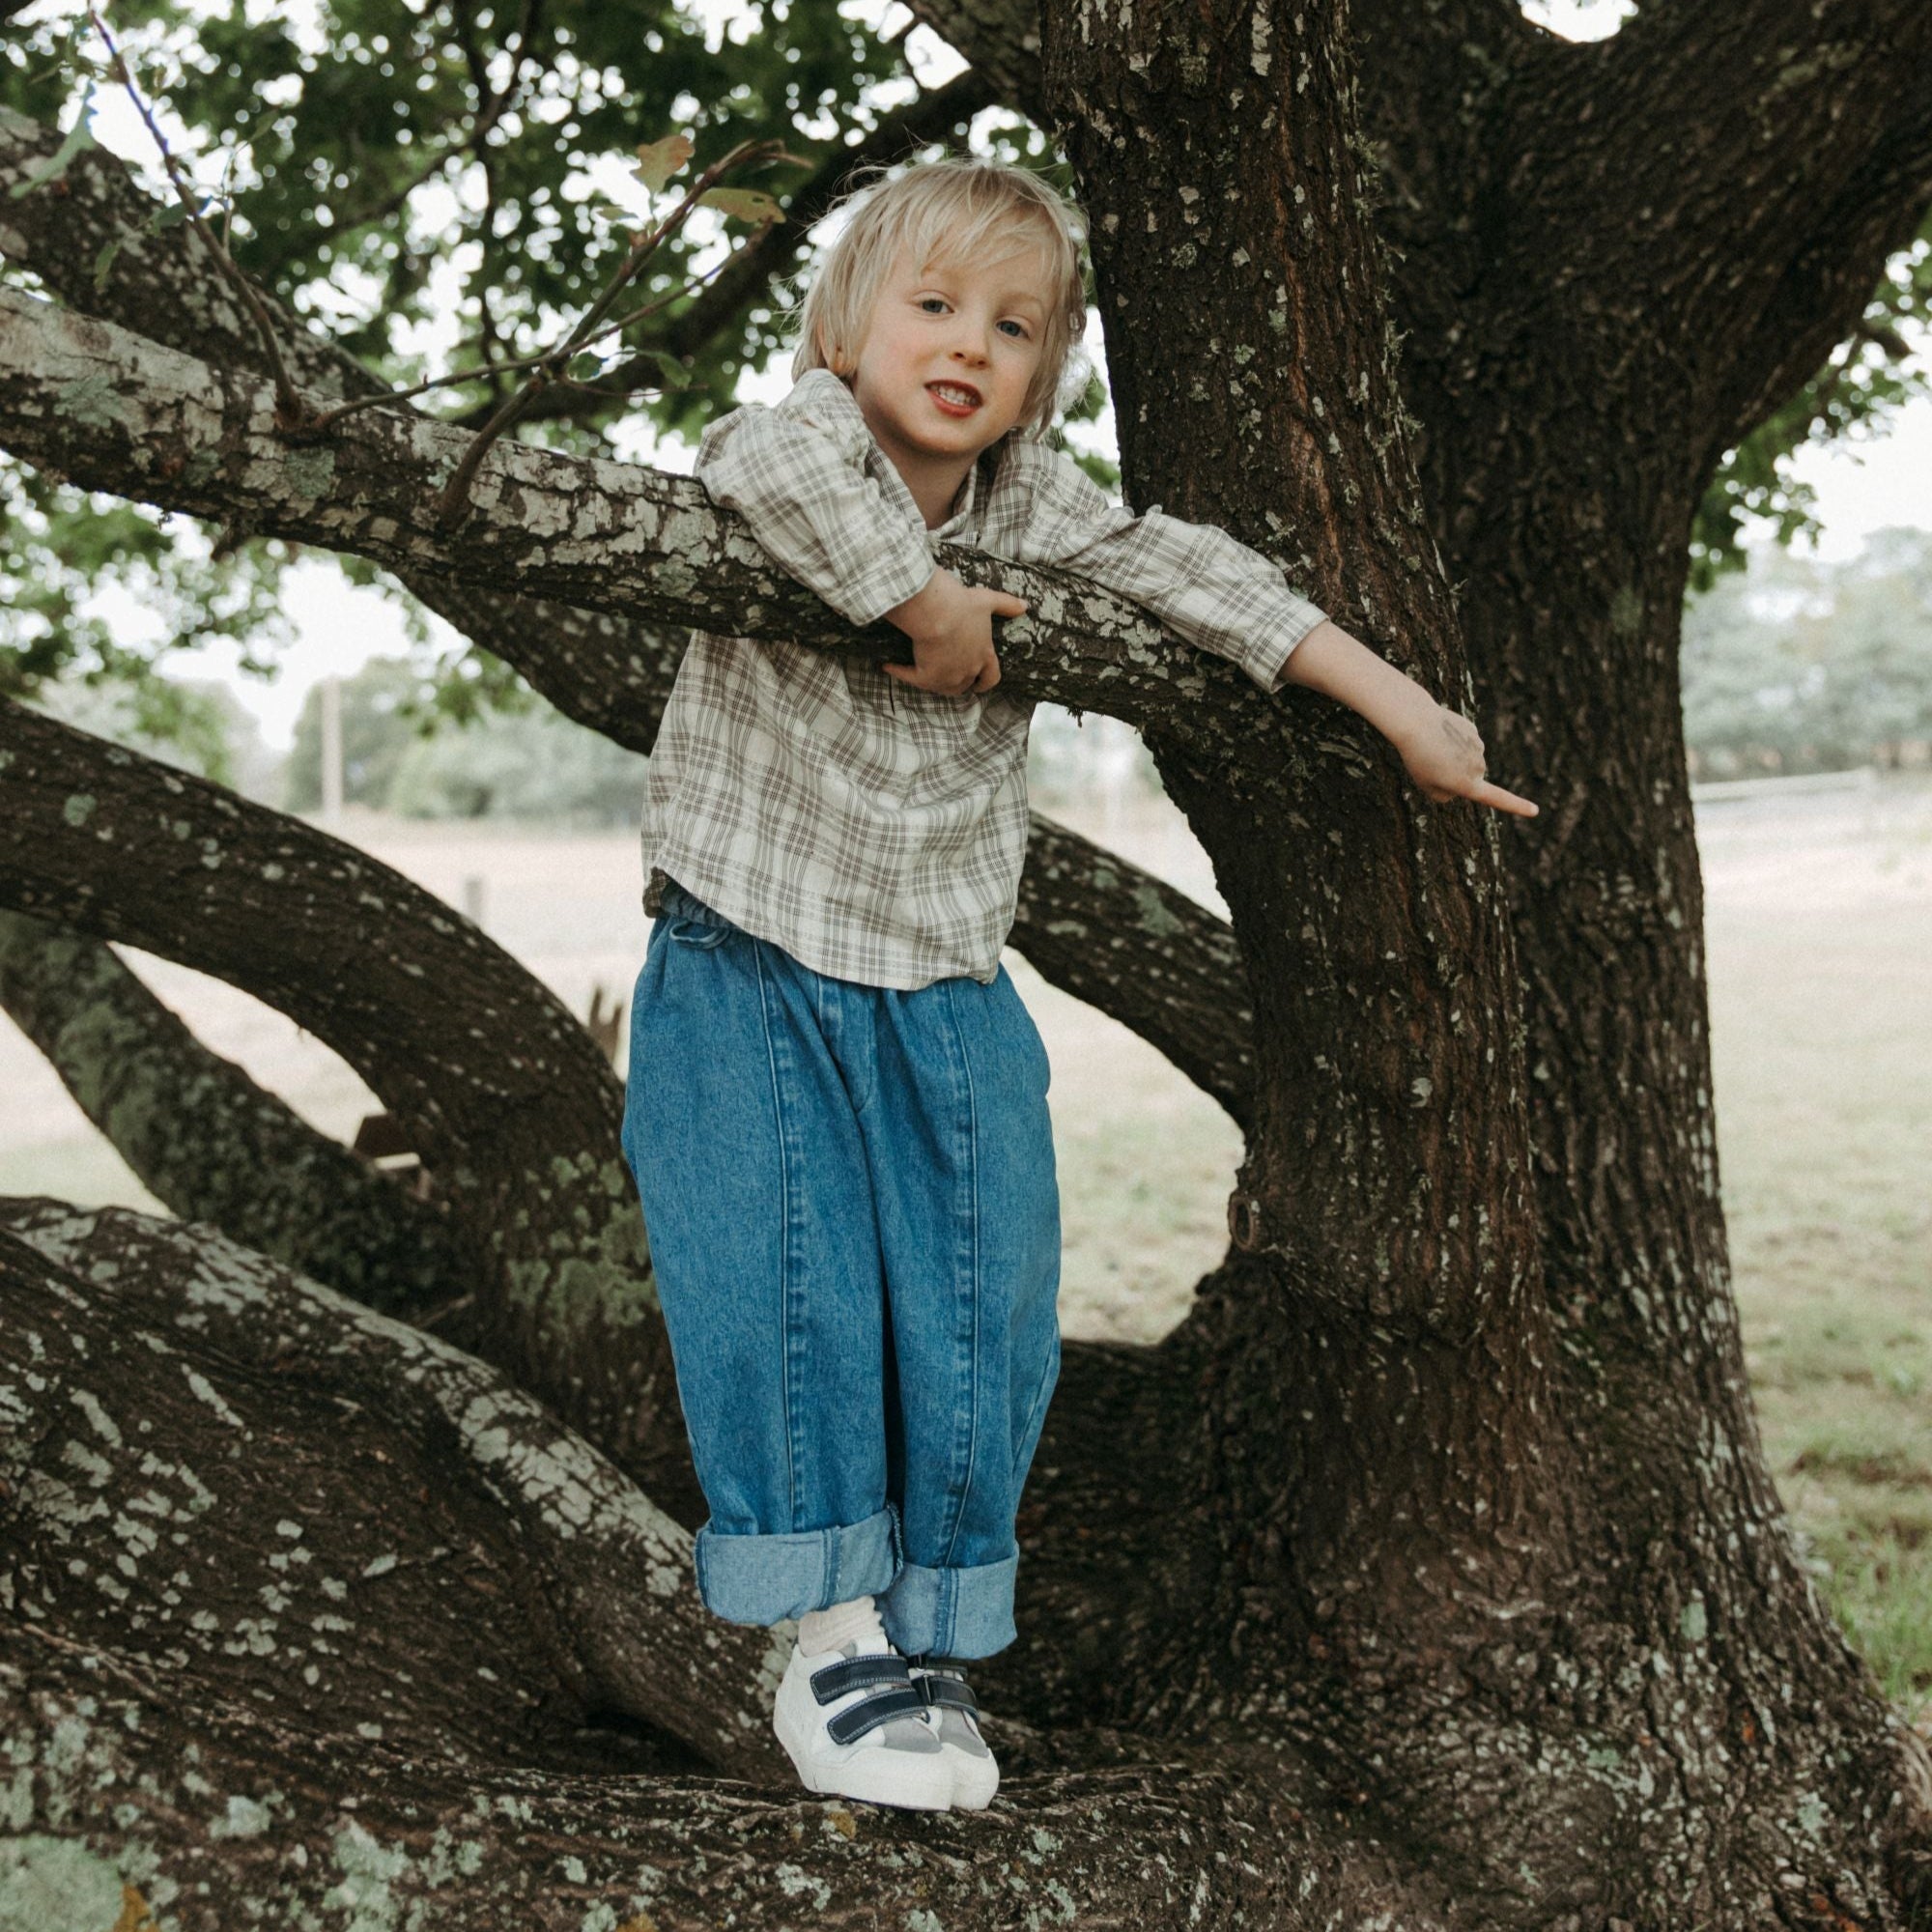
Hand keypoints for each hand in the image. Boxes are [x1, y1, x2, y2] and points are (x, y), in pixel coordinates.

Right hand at [882, 567, 1025, 696]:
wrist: (938, 613)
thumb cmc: (962, 605)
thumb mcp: (988, 600)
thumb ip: (1006, 605)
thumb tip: (1025, 606)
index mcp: (984, 655)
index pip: (992, 677)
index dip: (986, 682)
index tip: (980, 684)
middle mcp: (968, 671)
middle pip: (966, 686)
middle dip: (960, 684)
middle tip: (949, 678)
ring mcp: (947, 677)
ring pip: (942, 688)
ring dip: (933, 682)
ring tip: (922, 673)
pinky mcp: (925, 677)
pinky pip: (910, 678)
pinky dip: (900, 672)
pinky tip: (889, 665)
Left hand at [1396, 700, 1538, 816]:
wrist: (1416, 722)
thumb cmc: (1418, 758)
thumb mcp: (1427, 786)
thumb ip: (1445, 795)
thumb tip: (1457, 785)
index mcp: (1469, 784)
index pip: (1498, 799)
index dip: (1517, 806)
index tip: (1535, 811)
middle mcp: (1479, 767)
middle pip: (1468, 777)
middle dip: (1452, 774)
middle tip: (1431, 763)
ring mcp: (1478, 747)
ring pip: (1465, 759)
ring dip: (1451, 756)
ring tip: (1433, 747)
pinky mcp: (1473, 731)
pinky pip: (1462, 742)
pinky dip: (1451, 741)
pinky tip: (1438, 734)